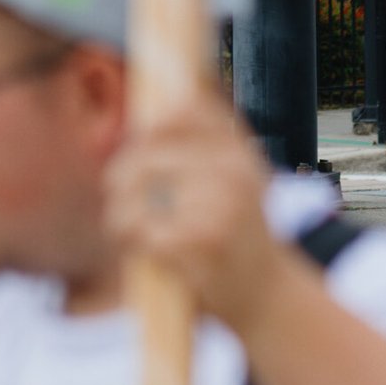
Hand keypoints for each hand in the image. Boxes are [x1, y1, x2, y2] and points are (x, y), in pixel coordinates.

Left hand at [105, 91, 280, 332]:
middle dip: (122, 173)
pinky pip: (137, 226)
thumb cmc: (242, 231)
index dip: (153, 122)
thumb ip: (211, 139)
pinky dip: (127, 237)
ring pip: (134, 189)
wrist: (266, 291)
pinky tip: (136, 245)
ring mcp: (217, 205)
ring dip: (119, 210)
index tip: (142, 143)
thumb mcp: (241, 176)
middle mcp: (233, 170)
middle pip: (147, 151)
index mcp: (240, 150)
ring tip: (126, 222)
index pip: (186, 109)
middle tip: (119, 191)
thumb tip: (173, 93)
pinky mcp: (196, 242)